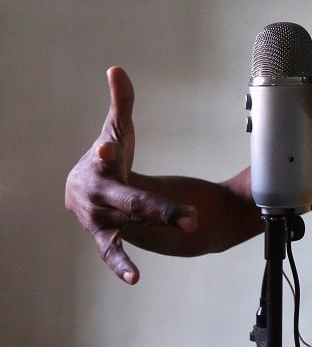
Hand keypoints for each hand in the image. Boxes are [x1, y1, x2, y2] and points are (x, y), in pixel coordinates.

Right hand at [64, 67, 195, 283]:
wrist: (85, 191)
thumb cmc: (108, 158)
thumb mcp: (116, 130)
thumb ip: (121, 103)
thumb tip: (116, 69)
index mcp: (100, 164)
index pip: (106, 155)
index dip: (107, 149)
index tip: (109, 144)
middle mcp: (97, 194)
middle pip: (131, 199)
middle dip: (158, 205)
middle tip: (190, 212)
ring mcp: (100, 219)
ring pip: (132, 222)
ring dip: (158, 224)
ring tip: (190, 224)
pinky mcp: (105, 237)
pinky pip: (111, 253)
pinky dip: (121, 265)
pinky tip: (135, 278)